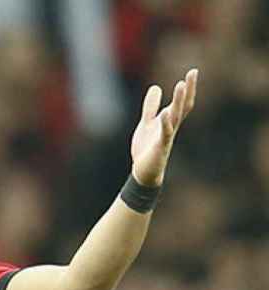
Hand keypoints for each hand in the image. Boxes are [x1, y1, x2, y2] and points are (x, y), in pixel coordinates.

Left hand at [131, 69, 198, 186]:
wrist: (143, 172)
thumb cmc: (146, 149)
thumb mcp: (146, 123)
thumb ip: (150, 107)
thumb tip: (156, 87)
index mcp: (169, 121)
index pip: (182, 102)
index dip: (188, 88)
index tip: (193, 71)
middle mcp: (171, 127)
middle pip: (182, 106)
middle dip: (187, 90)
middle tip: (192, 74)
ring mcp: (167, 136)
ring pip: (175, 116)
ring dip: (178, 101)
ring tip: (181, 85)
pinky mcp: (160, 147)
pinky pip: (165, 133)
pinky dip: (165, 123)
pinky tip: (165, 113)